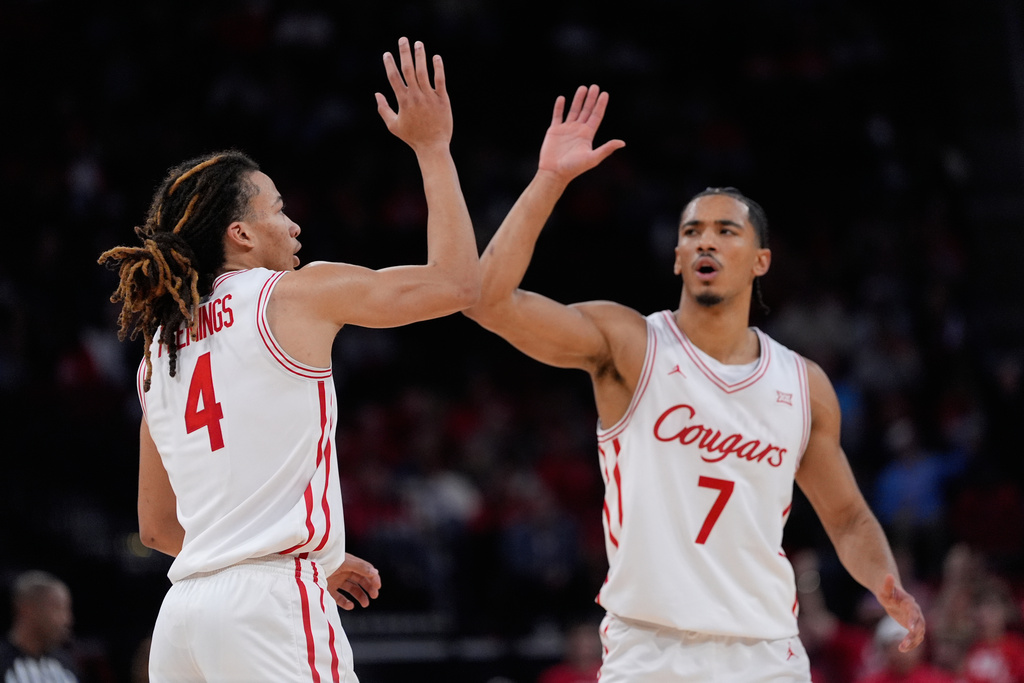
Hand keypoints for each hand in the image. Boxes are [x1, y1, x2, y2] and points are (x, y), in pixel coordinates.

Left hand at [326, 553, 380, 609]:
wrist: (306, 566)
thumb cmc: (327, 560)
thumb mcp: (346, 562)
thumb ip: (361, 567)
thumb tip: (376, 573)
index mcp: (350, 563)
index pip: (365, 570)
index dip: (373, 578)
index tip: (378, 586)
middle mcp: (344, 571)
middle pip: (360, 580)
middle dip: (369, 588)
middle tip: (374, 596)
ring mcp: (336, 581)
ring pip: (352, 589)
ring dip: (360, 596)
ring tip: (365, 604)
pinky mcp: (328, 589)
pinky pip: (339, 598)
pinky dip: (345, 602)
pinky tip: (351, 606)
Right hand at [375, 37, 451, 151]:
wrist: (432, 146)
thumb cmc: (412, 137)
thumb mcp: (393, 125)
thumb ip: (383, 109)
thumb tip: (376, 94)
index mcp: (403, 101)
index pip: (394, 78)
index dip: (389, 64)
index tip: (386, 53)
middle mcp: (416, 96)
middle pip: (408, 70)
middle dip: (404, 53)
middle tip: (403, 39)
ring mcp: (429, 97)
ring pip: (423, 72)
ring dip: (420, 56)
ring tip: (418, 43)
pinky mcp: (442, 99)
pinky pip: (440, 80)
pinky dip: (438, 68)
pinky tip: (436, 57)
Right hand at [538, 85, 625, 182]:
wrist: (554, 172)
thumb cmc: (574, 168)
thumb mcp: (593, 158)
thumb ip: (607, 149)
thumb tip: (622, 142)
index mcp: (588, 135)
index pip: (596, 116)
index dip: (600, 105)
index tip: (605, 94)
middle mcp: (578, 130)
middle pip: (586, 111)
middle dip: (591, 99)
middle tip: (595, 86)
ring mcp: (566, 129)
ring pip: (573, 110)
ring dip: (578, 99)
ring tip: (582, 88)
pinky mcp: (554, 131)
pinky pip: (557, 116)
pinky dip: (559, 107)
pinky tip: (562, 98)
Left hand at [877, 574, 925, 651]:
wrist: (891, 595)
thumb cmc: (886, 591)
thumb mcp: (884, 589)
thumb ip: (887, 584)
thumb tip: (889, 575)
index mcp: (909, 603)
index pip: (913, 611)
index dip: (913, 619)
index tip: (910, 628)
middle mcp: (915, 611)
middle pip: (919, 624)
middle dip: (914, 634)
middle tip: (905, 643)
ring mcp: (916, 619)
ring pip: (919, 633)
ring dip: (913, 641)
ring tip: (902, 648)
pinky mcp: (913, 626)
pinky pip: (916, 637)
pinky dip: (911, 643)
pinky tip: (902, 649)